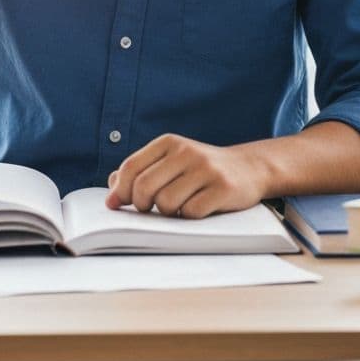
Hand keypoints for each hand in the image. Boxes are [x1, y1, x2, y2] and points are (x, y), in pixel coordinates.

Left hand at [106, 133, 265, 218]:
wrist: (248, 168)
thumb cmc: (200, 169)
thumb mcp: (170, 162)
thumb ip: (141, 172)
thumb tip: (111, 190)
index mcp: (168, 142)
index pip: (131, 167)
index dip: (120, 190)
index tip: (117, 204)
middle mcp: (186, 151)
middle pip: (145, 188)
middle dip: (141, 206)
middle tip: (150, 210)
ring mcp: (206, 169)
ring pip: (166, 203)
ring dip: (168, 213)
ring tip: (177, 208)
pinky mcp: (223, 188)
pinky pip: (191, 213)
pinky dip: (188, 218)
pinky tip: (195, 210)